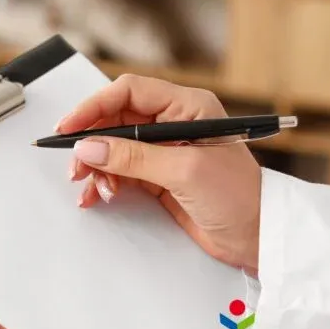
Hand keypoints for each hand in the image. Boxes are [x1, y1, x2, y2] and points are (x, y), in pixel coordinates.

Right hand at [59, 74, 261, 274]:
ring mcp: (163, 150)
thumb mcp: (184, 170)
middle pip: (115, 120)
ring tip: (92, 187)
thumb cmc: (240, 197)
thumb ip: (133, 157)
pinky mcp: (157, 176)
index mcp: (186, 106)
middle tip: (77, 164)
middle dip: (92, 142)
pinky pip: (119, 172)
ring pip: (112, 148)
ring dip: (96, 166)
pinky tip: (98, 195)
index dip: (94, 106)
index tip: (69, 127)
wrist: (259, 236)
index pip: (128, 92)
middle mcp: (172, 123)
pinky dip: (104, 182)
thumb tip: (90, 147)